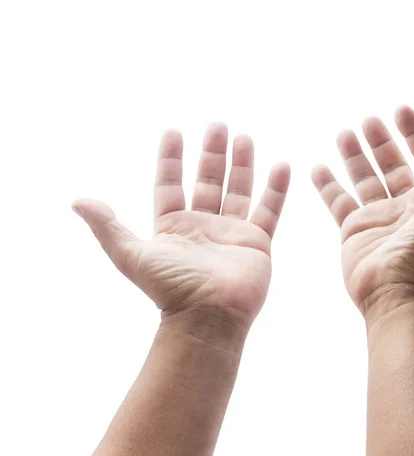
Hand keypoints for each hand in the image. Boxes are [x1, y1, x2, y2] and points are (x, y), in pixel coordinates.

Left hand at [73, 124, 290, 323]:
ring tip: (243, 137)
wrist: (209, 316)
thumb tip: (76, 201)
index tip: (173, 131)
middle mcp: (202, 226)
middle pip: (208, 181)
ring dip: (241, 164)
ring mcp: (231, 233)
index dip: (170, 159)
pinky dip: (276, 189)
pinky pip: (269, 210)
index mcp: (173, 227)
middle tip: (217, 125)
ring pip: (238, 190)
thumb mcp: (130, 255)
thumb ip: (107, 227)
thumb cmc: (170, 288)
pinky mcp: (257, 242)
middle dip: (212, 153)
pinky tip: (282, 166)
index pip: (170, 184)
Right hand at [312, 106, 413, 317]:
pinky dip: (328, 185)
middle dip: (381, 141)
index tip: (400, 109)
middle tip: (368, 120)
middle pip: (392, 164)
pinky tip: (317, 167)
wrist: (394, 296)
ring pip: (364, 178)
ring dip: (355, 156)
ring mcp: (378, 217)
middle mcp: (404, 205)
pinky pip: (339, 201)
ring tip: (344, 132)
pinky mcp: (354, 230)